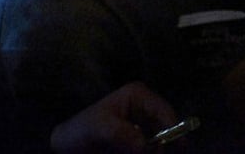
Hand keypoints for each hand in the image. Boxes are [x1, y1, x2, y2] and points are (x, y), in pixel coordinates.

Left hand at [49, 82, 178, 152]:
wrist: (67, 147)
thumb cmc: (81, 130)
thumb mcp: (99, 128)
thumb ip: (121, 134)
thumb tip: (144, 146)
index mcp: (139, 96)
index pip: (164, 112)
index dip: (174, 130)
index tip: (177, 148)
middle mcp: (146, 110)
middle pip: (168, 129)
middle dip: (165, 145)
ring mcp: (145, 127)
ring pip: (162, 143)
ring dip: (156, 151)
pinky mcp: (141, 143)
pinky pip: (152, 150)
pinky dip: (151, 153)